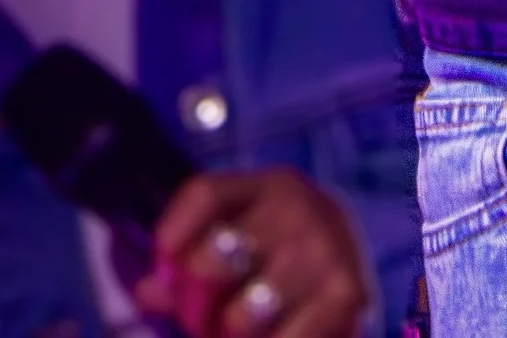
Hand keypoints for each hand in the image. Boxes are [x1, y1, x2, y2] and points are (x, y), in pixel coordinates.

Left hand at [139, 168, 374, 337]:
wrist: (357, 258)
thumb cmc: (282, 248)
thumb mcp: (245, 233)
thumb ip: (192, 258)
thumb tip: (148, 291)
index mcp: (268, 184)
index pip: (203, 194)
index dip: (171, 232)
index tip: (161, 266)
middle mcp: (295, 208)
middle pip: (214, 257)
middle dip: (196, 300)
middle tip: (202, 316)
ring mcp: (321, 252)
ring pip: (241, 316)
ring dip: (231, 334)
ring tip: (239, 329)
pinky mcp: (344, 295)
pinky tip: (269, 336)